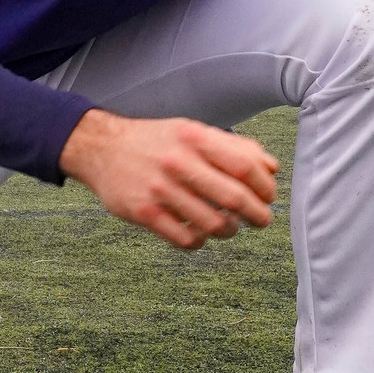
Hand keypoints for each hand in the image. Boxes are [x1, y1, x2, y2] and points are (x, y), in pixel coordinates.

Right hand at [58, 109, 278, 248]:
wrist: (101, 148)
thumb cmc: (157, 141)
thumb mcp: (193, 131)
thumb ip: (233, 147)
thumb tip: (272, 168)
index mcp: (194, 138)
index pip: (245, 165)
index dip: (264, 186)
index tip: (269, 196)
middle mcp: (178, 162)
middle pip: (233, 198)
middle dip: (257, 215)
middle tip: (262, 220)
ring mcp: (160, 190)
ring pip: (212, 224)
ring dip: (230, 230)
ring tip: (229, 227)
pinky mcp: (145, 213)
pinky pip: (185, 240)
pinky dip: (200, 242)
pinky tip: (200, 234)